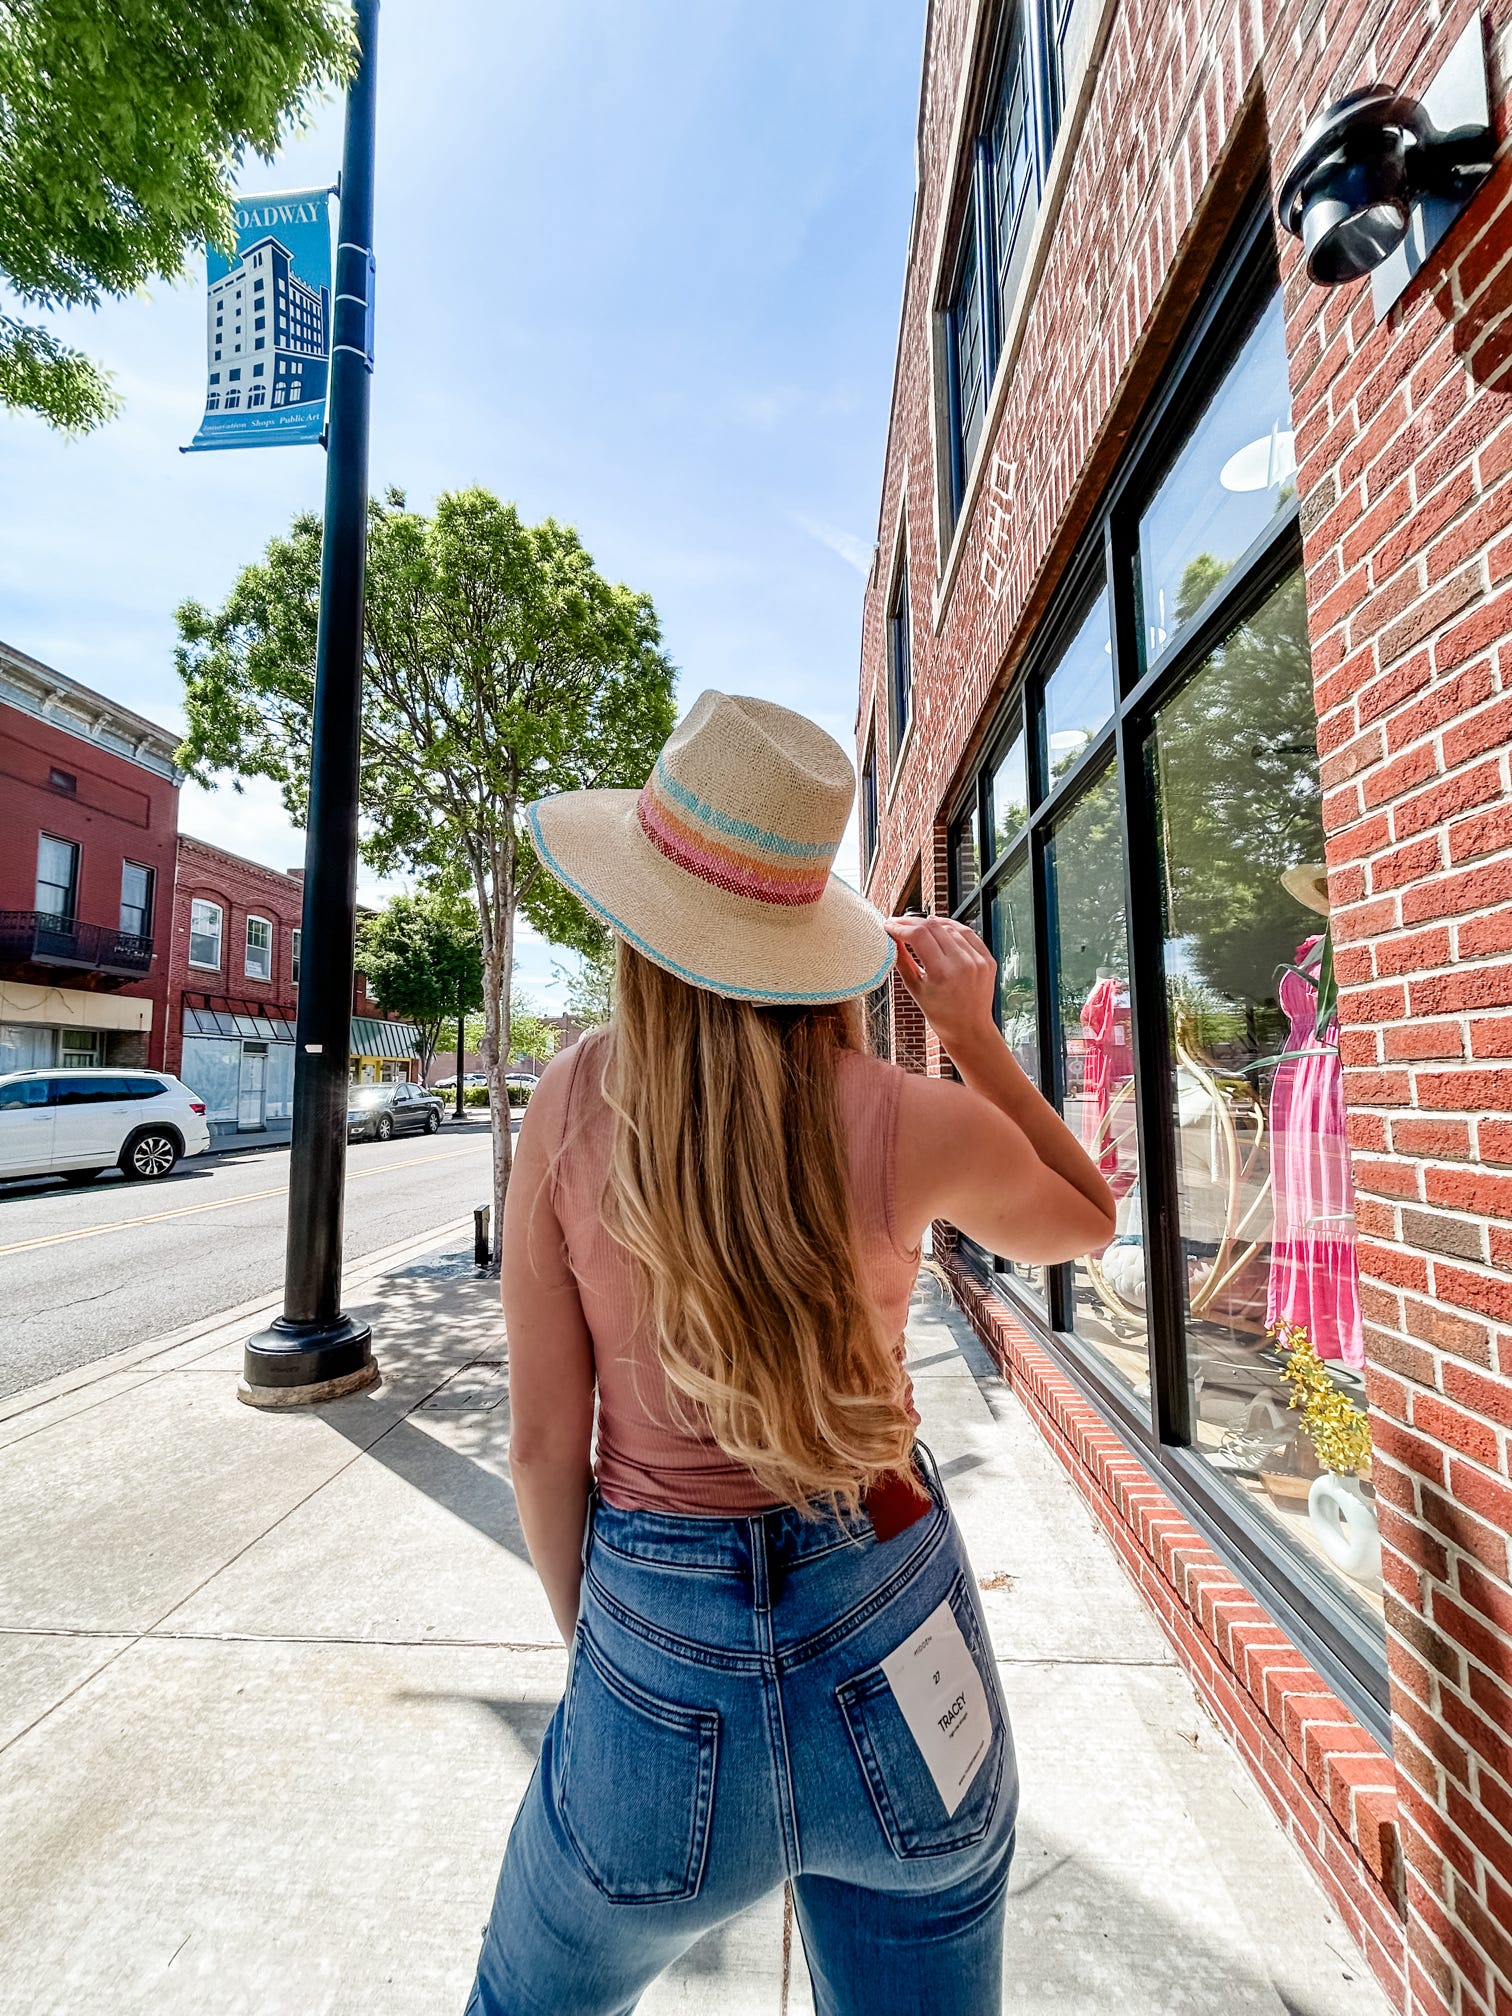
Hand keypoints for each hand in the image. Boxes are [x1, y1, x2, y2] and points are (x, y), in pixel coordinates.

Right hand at [885, 916, 997, 1051]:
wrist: (969, 1029)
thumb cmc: (940, 1014)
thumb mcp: (914, 988)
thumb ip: (902, 960)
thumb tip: (891, 938)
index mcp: (942, 974)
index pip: (919, 935)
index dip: (901, 926)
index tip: (890, 926)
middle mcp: (963, 964)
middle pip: (933, 927)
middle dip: (912, 922)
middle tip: (899, 923)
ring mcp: (978, 961)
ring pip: (950, 927)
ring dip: (931, 923)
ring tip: (917, 925)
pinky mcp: (987, 959)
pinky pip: (968, 934)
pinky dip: (952, 928)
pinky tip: (940, 927)